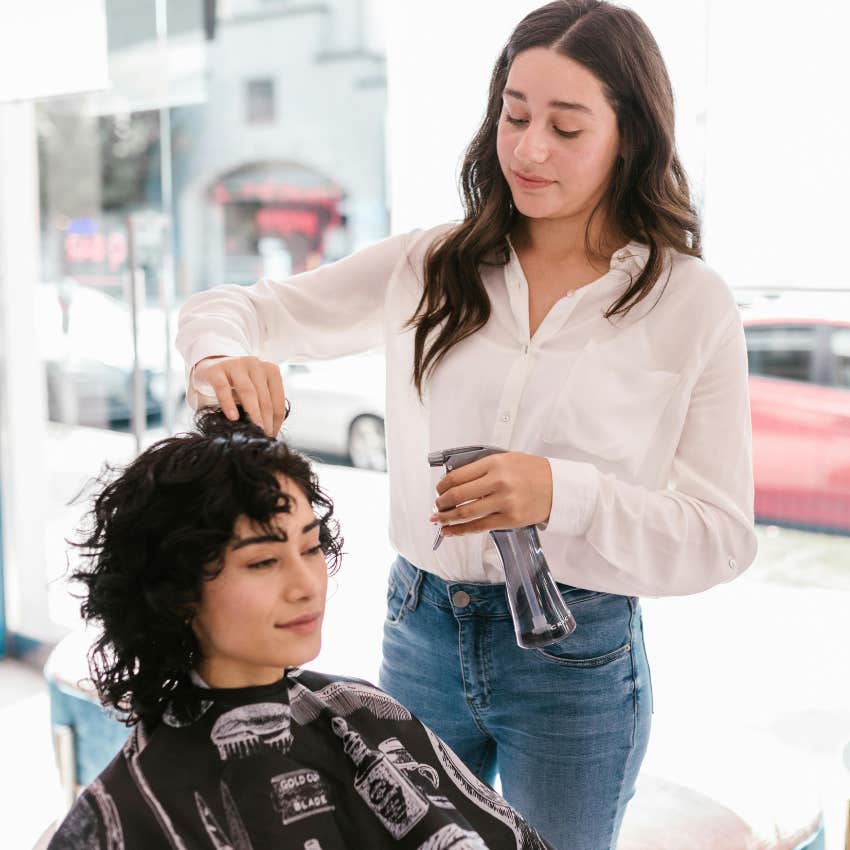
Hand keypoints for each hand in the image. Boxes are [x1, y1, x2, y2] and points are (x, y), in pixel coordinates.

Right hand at [193, 355, 286, 436]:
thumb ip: (263, 405)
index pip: (278, 399)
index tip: (273, 435)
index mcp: (270, 370)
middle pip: (264, 397)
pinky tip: (233, 417)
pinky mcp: (216, 370)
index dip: (276, 419)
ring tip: (255, 429)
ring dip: (253, 412)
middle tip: (264, 436)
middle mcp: (255, 364)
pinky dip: (228, 403)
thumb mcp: (255, 390)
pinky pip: (223, 388)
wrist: (211, 367)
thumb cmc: (237, 383)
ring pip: (248, 391)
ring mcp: (236, 365)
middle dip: (266, 419)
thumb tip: (271, 431)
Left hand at [430, 452, 552, 535]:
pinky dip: (462, 530)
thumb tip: (456, 481)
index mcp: (494, 464)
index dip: (442, 486)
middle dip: (441, 503)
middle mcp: (497, 482)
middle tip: (436, 506)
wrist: (559, 486)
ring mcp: (504, 502)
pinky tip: (451, 531)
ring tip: (438, 520)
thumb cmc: (532, 471)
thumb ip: (482, 468)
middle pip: (458, 495)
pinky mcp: (510, 519)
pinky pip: (480, 527)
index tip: (439, 490)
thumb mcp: (506, 459)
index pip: (457, 476)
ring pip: (466, 513)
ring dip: (447, 518)